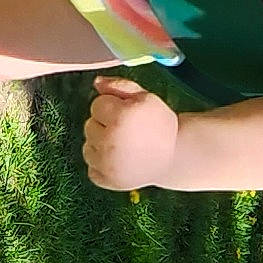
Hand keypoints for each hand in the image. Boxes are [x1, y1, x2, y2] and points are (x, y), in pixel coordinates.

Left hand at [81, 75, 179, 189]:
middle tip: (127, 131)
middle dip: (105, 125)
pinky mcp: (107, 181)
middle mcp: (109, 141)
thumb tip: (96, 82)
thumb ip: (119, 85)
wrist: (174, 156)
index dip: (112, 107)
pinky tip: (120, 161)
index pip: (97, 105)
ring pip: (87, 148)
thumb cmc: (159, 124)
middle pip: (89, 125)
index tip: (128, 114)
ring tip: (124, 146)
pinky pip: (91, 169)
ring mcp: (107, 164)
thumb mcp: (145, 97)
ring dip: (101, 145)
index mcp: (119, 116)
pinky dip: (102, 166)